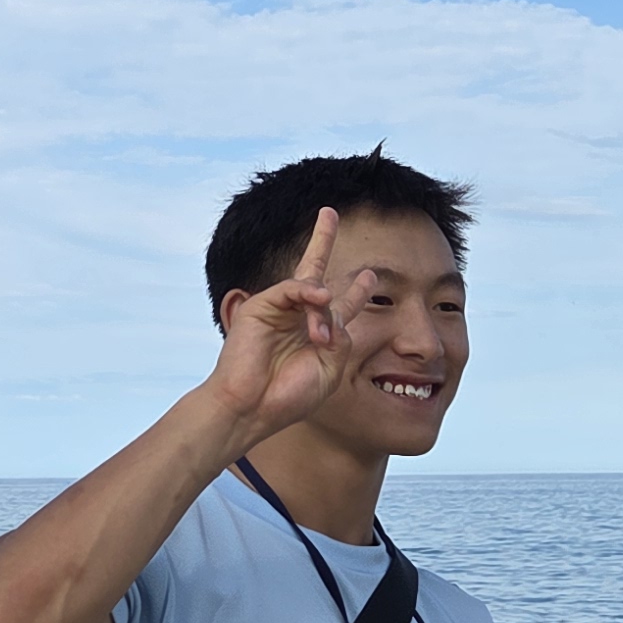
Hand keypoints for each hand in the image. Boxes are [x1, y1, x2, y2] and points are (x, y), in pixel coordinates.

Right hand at [199, 206, 354, 444]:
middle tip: (330, 213)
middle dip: (322, 240)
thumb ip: (340, 336)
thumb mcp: (330, 369)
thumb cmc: (289, 396)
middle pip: (315, 273)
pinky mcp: (260, 307)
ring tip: (318, 339)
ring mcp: (278, 310)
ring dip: (321, 311)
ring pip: (311, 287)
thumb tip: (331, 303)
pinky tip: (320, 299)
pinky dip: (307, 293)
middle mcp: (298, 317)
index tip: (369, 276)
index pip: (340, 304)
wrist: (253, 409)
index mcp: (317, 334)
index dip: (357, 290)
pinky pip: (291, 288)